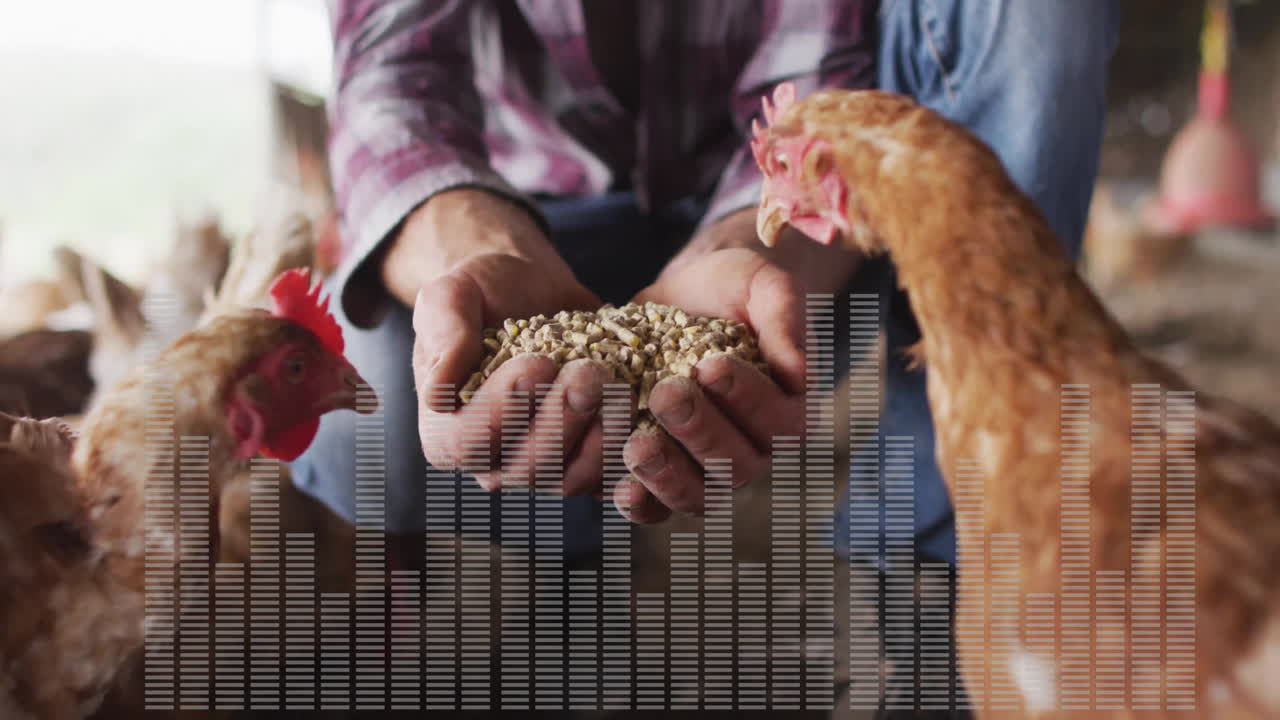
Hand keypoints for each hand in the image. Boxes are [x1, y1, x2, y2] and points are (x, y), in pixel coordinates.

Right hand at [400, 191, 610, 493]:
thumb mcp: (452, 295)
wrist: (533, 291)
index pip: (471, 441)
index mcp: (445, 434)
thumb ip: (443, 333)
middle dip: (565, 419)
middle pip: (529, 466)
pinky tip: (647, 407)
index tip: (538, 361)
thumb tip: (439, 391)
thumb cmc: (485, 292)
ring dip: (602, 434)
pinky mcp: (586, 462)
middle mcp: (492, 463)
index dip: (506, 408)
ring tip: (621, 383)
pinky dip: (631, 447)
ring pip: (574, 476)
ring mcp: (544, 468)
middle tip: (593, 371)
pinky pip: (610, 474)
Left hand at [616, 246, 807, 522]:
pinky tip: (619, 488)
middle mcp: (753, 451)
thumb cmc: (731, 290)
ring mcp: (707, 470)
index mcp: (787, 411)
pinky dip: (640, 504)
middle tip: (666, 394)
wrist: (681, 297)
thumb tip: (800, 373)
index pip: (778, 421)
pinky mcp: (663, 475)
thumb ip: (785, 317)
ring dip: (668, 477)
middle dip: (700, 431)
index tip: (712, 365)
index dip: (747, 399)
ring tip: (638, 446)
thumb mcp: (762, 286)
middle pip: (736, 465)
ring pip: (698, 495)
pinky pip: (657, 507)